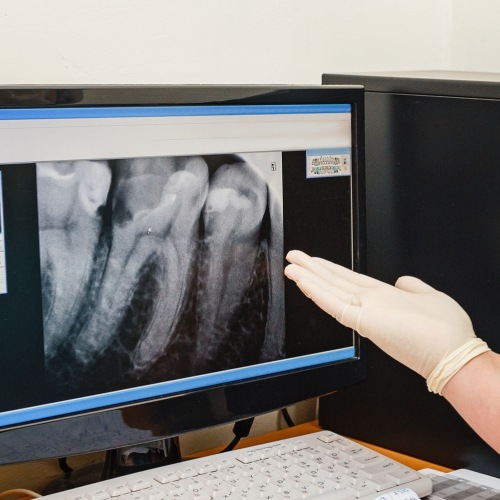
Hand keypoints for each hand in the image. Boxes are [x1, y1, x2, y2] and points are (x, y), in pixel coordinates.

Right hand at [284, 250, 484, 383]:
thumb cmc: (444, 332)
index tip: (314, 262)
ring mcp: (364, 311)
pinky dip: (317, 292)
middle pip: (334, 282)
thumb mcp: (430, 297)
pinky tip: (303, 281)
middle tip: (293, 258)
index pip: (348, 281)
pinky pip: (334, 303)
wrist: (453, 354)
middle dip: (312, 269)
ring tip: (291, 266)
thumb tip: (402, 280)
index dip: (329, 270)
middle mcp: (370, 303)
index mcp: (382, 297)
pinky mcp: (362, 320)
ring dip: (309, 277)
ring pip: (330, 291)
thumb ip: (413, 287)